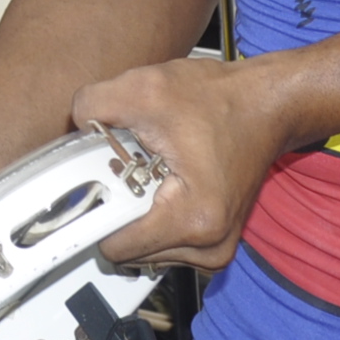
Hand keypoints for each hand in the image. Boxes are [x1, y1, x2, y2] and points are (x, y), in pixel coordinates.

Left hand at [68, 55, 293, 270]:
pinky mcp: (214, 243)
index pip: (115, 247)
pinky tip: (162, 183)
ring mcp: (215, 250)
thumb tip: (71, 129)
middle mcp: (209, 247)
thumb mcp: (145, 88)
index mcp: (193, 219)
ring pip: (145, 251)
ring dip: (137, 215)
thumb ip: (94, 105)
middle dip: (119, 212)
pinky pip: (164, 244)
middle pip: (129, 252)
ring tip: (150, 174)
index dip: (95, 215)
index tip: (88, 189)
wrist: (268, 104)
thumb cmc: (218, 99)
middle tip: (126, 171)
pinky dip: (154, 217)